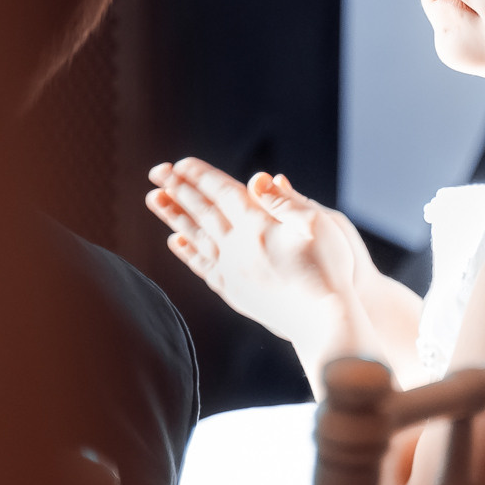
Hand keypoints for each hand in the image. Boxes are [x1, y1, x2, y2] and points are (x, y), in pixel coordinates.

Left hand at [145, 160, 363, 345]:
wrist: (324, 321)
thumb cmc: (330, 269)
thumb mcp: (319, 224)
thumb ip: (285, 200)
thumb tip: (259, 177)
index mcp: (259, 225)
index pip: (223, 191)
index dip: (201, 175)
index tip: (180, 163)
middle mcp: (239, 246)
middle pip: (203, 211)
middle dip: (178, 189)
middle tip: (156, 172)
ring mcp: (234, 271)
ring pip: (196, 237)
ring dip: (175, 216)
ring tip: (154, 199)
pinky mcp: (235, 292)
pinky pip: (203, 267)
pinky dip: (187, 253)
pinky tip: (176, 242)